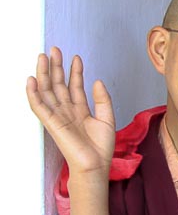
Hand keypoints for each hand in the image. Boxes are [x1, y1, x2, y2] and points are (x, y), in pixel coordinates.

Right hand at [26, 48, 115, 178]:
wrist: (96, 165)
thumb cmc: (100, 148)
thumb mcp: (107, 119)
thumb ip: (102, 100)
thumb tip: (97, 81)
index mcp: (79, 110)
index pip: (75, 86)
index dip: (75, 71)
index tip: (76, 57)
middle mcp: (66, 111)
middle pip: (58, 84)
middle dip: (56, 67)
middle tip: (54, 49)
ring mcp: (58, 116)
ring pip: (47, 91)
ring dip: (44, 74)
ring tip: (42, 57)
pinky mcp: (51, 123)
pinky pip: (38, 106)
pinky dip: (33, 94)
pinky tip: (31, 80)